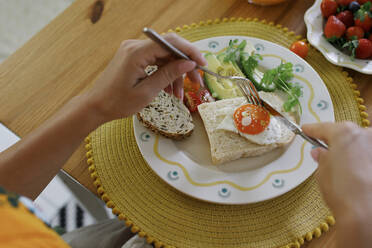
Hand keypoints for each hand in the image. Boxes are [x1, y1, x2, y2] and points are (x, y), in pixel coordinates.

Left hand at [86, 33, 206, 120]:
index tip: (203, 65)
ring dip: (175, 73)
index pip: (170, 42)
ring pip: (164, 56)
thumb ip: (168, 75)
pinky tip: (169, 89)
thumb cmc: (118, 102)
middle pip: (169, 49)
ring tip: (180, 94)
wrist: (96, 106)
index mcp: (137, 53)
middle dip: (185, 65)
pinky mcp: (133, 57)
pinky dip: (165, 73)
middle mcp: (135, 46)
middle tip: (196, 82)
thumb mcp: (146, 92)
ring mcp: (133, 51)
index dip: (190, 52)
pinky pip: (155, 61)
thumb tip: (188, 64)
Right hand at [303, 122, 371, 246]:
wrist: (366, 212)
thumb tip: (321, 153)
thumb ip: (322, 158)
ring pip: (361, 144)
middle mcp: (365, 134)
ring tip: (343, 167)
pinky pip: (369, 156)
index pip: (323, 128)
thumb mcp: (322, 172)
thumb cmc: (343, 191)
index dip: (312, 130)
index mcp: (344, 132)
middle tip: (323, 150)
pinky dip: (363, 161)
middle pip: (346, 134)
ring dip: (352, 152)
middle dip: (335, 142)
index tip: (306, 130)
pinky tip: (357, 173)